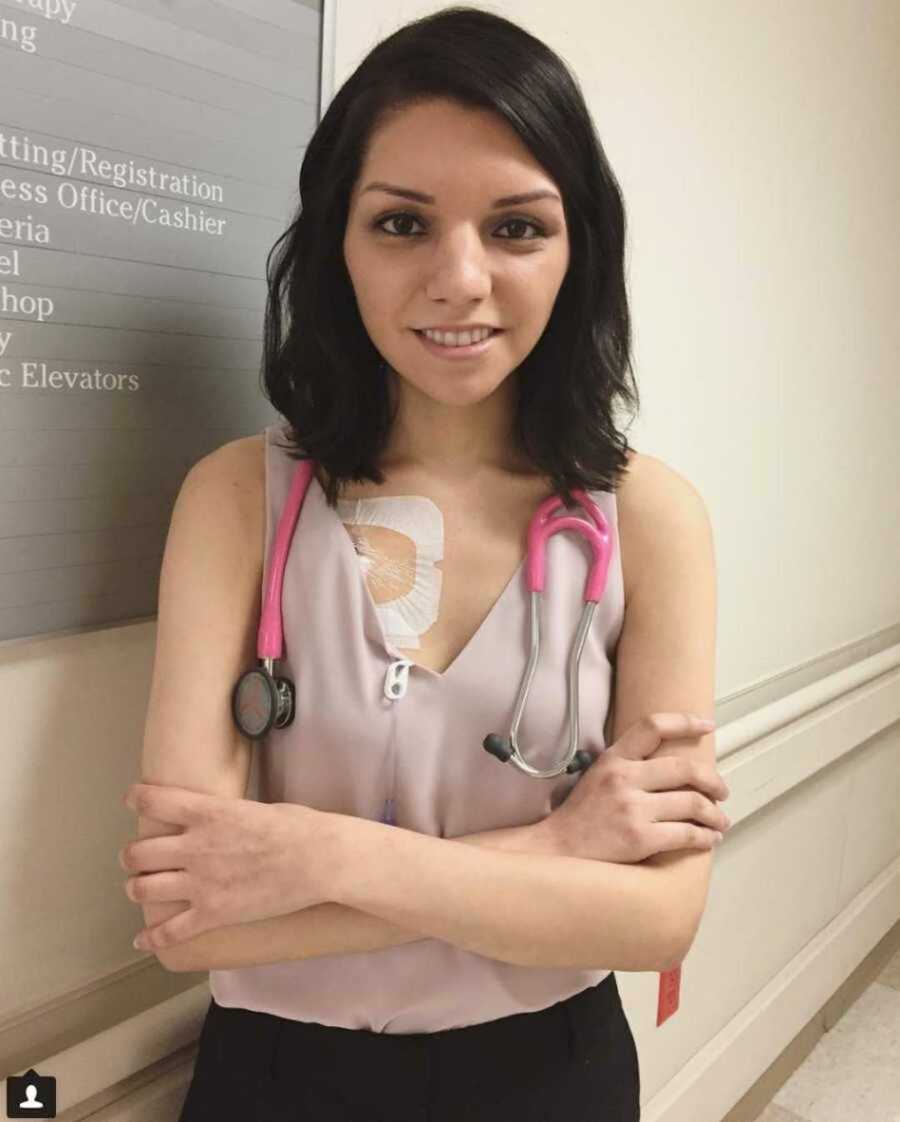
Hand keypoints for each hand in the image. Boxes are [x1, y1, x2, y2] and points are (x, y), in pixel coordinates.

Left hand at [119, 784, 332, 953]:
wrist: (319, 860)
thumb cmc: (298, 827)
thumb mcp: (254, 807)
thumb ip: (225, 815)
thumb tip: (217, 820)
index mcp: (208, 813)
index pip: (154, 801)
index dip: (136, 799)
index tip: (131, 799)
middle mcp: (196, 847)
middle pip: (138, 852)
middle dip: (131, 856)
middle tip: (134, 858)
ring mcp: (202, 883)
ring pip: (144, 890)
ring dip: (136, 889)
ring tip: (139, 889)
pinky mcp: (214, 914)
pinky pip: (170, 932)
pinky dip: (152, 938)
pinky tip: (142, 940)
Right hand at [537, 713, 730, 863]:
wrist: (559, 850)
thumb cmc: (582, 815)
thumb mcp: (599, 775)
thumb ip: (630, 765)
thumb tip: (674, 766)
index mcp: (614, 759)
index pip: (653, 726)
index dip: (685, 722)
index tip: (707, 726)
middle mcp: (624, 778)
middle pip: (685, 769)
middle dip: (714, 781)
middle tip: (722, 791)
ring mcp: (633, 809)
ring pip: (693, 803)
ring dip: (715, 814)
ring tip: (720, 820)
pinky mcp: (640, 838)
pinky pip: (687, 834)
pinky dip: (706, 837)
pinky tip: (709, 839)